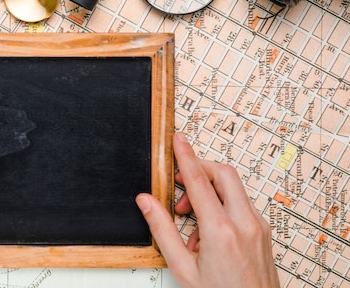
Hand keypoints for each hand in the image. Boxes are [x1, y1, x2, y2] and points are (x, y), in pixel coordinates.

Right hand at [136, 132, 279, 287]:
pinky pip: (240, 204)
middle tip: (179, 184)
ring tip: (190, 219)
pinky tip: (206, 231)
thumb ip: (162, 230)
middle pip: (223, 174)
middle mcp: (244, 224)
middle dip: (200, 169)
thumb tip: (146, 202)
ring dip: (209, 191)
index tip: (179, 140)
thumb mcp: (182, 267)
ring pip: (233, 188)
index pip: (198, 181)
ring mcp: (258, 226)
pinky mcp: (263, 231)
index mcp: (221, 231)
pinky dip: (221, 206)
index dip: (186, 156)